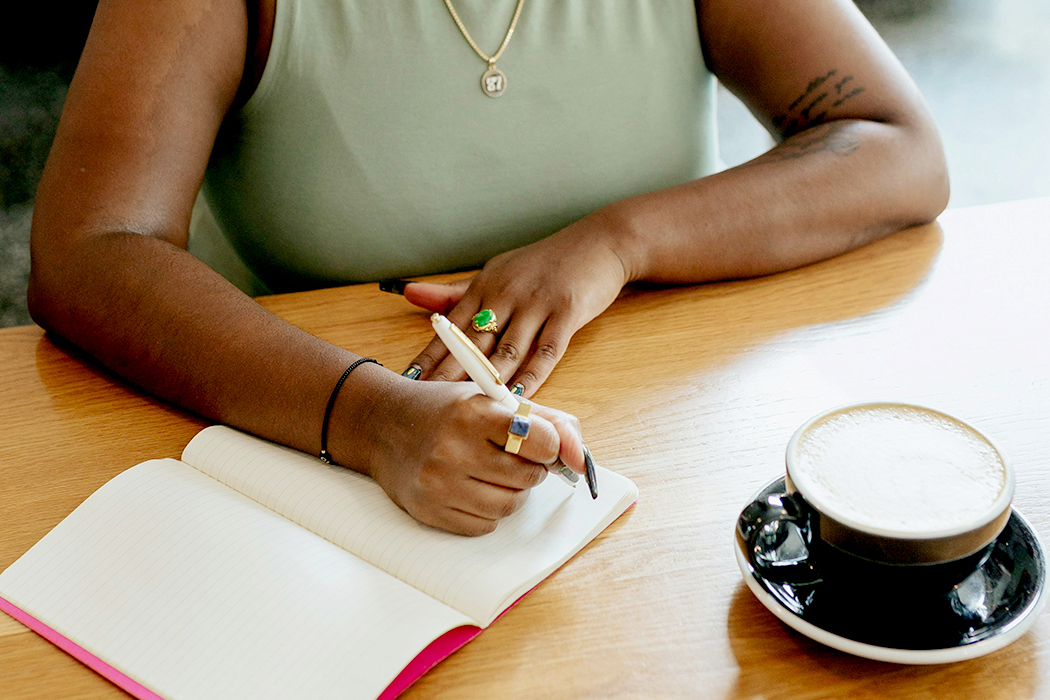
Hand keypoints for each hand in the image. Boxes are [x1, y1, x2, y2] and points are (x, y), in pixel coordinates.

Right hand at [353, 378, 585, 535]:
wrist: (382, 424)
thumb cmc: (446, 410)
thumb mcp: (494, 400)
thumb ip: (548, 422)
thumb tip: (581, 460)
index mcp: (474, 412)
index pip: (542, 441)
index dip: (547, 445)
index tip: (536, 443)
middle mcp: (454, 448)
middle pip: (528, 478)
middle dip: (528, 468)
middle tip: (508, 455)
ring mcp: (439, 484)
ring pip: (509, 506)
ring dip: (509, 492)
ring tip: (488, 471)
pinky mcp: (430, 512)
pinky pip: (485, 525)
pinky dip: (486, 511)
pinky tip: (469, 487)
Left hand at [401, 214, 628, 396]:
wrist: (599, 243)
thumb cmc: (543, 264)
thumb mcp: (496, 272)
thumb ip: (456, 293)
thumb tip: (408, 294)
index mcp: (485, 286)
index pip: (450, 327)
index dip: (429, 356)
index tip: (408, 381)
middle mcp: (506, 293)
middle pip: (472, 344)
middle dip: (448, 376)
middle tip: (428, 403)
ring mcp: (537, 303)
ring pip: (507, 351)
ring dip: (487, 382)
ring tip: (467, 409)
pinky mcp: (567, 313)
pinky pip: (546, 352)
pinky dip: (531, 378)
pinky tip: (516, 398)